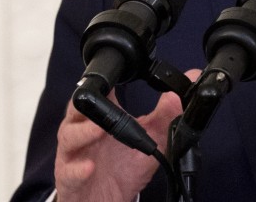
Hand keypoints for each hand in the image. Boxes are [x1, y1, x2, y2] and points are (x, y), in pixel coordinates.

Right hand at [54, 70, 198, 201]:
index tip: (114, 76)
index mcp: (101, 118)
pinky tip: (89, 167)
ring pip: (69, 137)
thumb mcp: (149, 140)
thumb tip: (186, 85)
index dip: (102, 83)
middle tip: (105, 103)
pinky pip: (68, 172)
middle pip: (77, 110)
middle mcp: (83, 132)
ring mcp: (73, 155)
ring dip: (84, 133)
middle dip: (89, 105)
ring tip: (99, 131)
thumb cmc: (122, 168)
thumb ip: (166, 114)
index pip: (97, 93)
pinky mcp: (68, 178)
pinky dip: (78, 169)